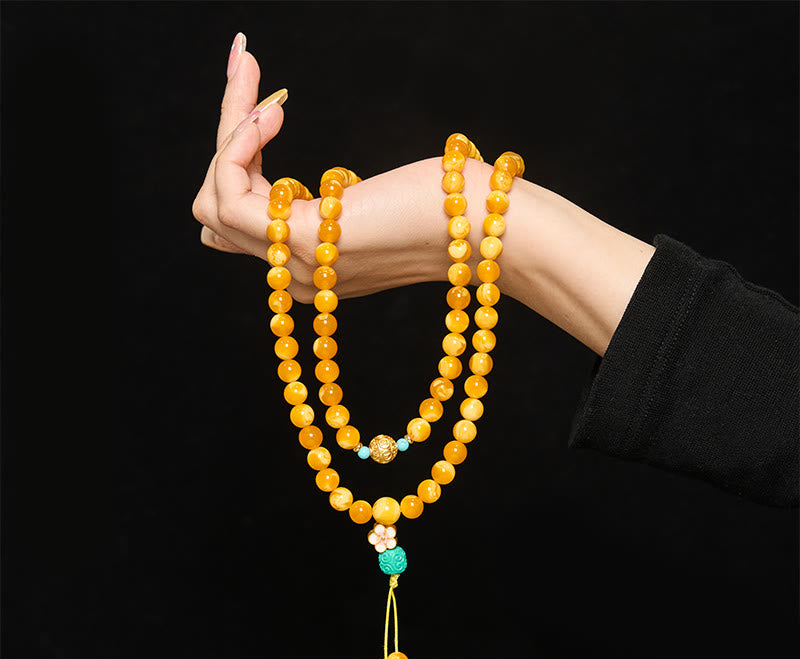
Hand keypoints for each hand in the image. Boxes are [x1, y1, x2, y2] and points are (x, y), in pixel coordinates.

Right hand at [192, 38, 463, 303]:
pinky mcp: (301, 240)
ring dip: (228, 132)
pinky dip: (239, 143)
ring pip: (212, 200)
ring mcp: (296, 262)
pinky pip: (229, 193)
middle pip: (213, 211)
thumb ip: (323, 208)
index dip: (234, 159)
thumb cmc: (450, 206)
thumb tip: (288, 193)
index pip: (235, 223)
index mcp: (314, 265)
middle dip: (225, 133)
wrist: (490, 229)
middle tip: (247, 68)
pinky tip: (272, 111)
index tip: (260, 95)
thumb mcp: (369, 206)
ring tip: (262, 90)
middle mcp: (295, 273)